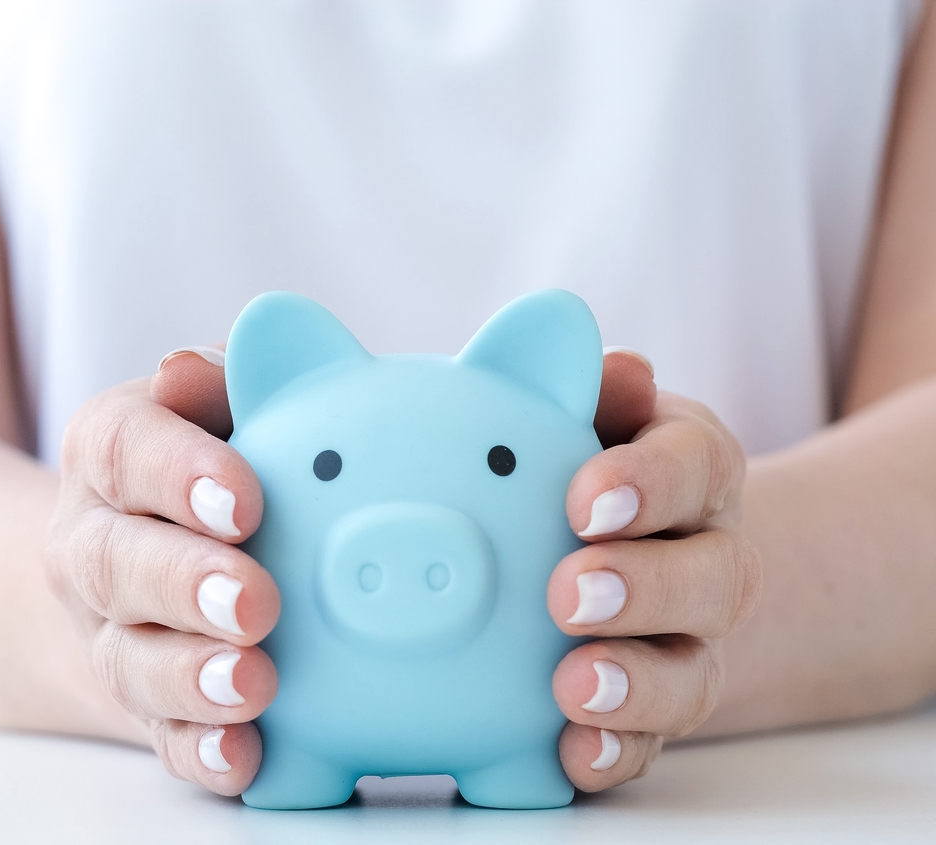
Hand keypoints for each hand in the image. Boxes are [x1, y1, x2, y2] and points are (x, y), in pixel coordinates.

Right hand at [45, 348, 278, 795]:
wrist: (151, 556)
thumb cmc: (207, 462)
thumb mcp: (212, 406)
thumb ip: (222, 384)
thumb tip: (210, 358)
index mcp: (112, 455)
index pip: (127, 451)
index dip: (179, 474)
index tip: (242, 499)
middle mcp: (94, 544)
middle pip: (119, 564)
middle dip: (186, 584)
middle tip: (256, 601)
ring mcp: (112, 630)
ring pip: (133, 659)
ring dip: (191, 675)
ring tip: (253, 683)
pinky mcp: (144, 701)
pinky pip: (161, 734)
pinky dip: (201, 749)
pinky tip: (245, 756)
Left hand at [549, 350, 761, 790]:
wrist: (650, 548)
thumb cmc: (609, 468)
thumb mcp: (609, 417)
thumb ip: (603, 393)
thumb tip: (615, 367)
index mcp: (695, 473)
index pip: (693, 466)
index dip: (646, 483)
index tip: (585, 498)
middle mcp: (711, 559)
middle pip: (707, 579)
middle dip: (643, 588)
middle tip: (570, 594)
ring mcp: (692, 642)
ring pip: (688, 671)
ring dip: (633, 683)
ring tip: (572, 685)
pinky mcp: (660, 705)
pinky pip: (651, 738)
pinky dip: (616, 749)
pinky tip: (571, 753)